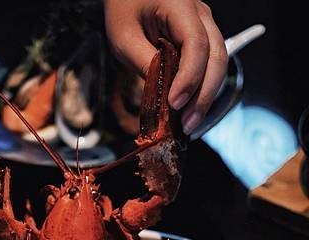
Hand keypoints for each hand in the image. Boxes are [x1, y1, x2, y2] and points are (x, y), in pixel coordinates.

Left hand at [103, 0, 227, 134]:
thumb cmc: (123, 8)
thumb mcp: (124, 38)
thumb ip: (144, 64)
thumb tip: (162, 97)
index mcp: (180, 6)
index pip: (196, 44)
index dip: (189, 78)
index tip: (174, 104)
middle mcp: (201, 14)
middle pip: (217, 57)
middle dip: (204, 95)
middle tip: (187, 124)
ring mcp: (204, 26)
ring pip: (218, 64)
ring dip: (205, 96)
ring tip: (188, 123)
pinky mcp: (201, 39)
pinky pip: (208, 66)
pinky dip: (201, 89)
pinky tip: (188, 110)